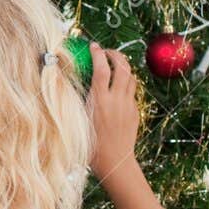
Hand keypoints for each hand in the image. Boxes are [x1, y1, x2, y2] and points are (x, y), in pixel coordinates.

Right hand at [87, 42, 138, 184]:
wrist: (114, 162)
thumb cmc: (91, 145)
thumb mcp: (79, 120)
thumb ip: (80, 100)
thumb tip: (74, 82)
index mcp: (99, 101)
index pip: (101, 68)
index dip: (97, 53)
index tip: (93, 46)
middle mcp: (116, 100)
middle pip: (122, 67)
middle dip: (115, 54)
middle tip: (107, 52)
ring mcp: (128, 105)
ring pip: (131, 76)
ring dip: (124, 66)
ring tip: (115, 65)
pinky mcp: (134, 111)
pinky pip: (132, 90)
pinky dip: (126, 82)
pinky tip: (118, 86)